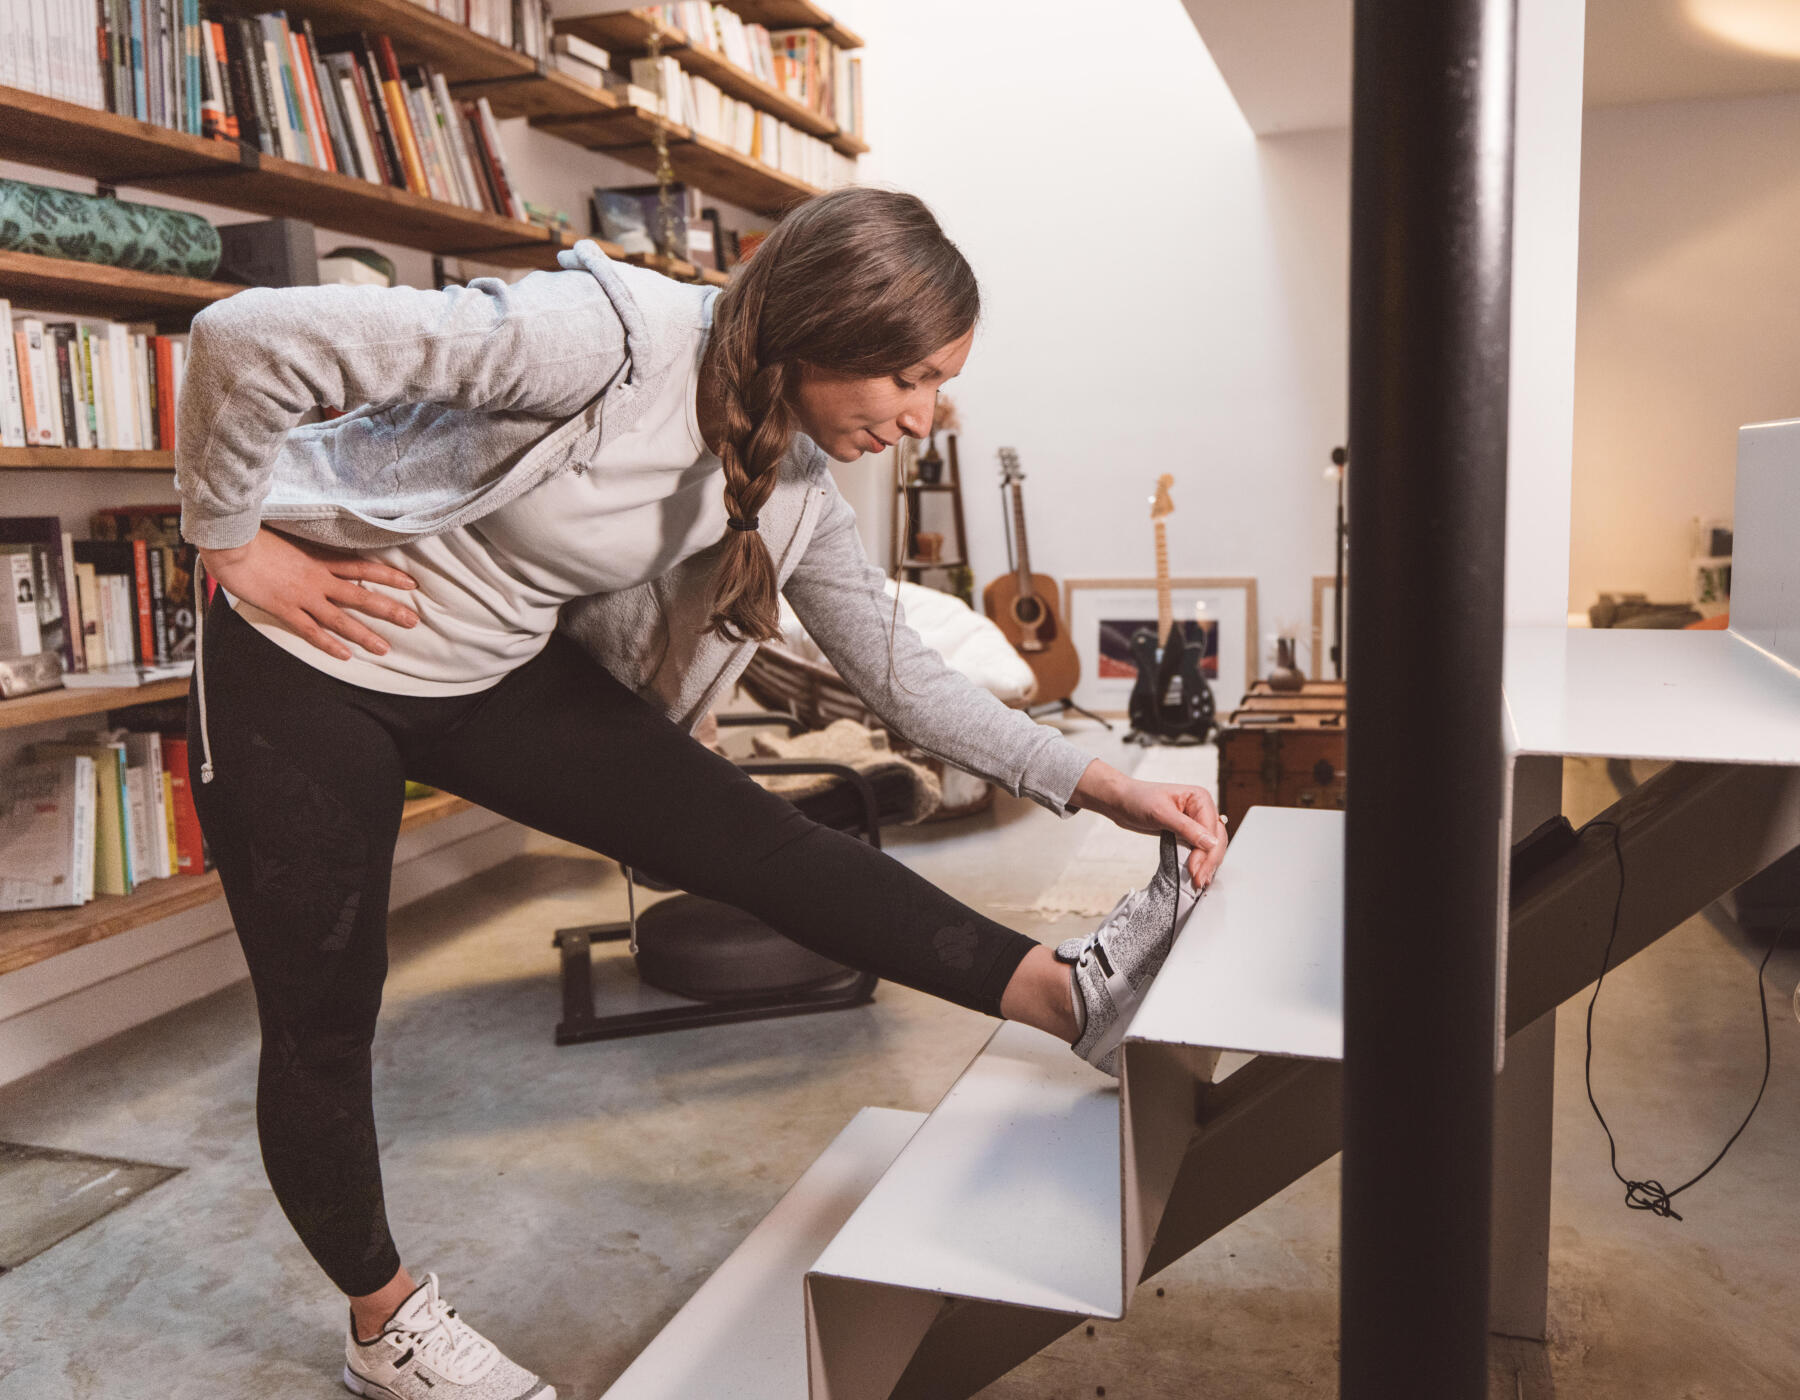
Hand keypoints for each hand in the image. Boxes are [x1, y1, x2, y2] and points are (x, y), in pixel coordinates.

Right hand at [198, 527, 419, 660]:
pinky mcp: (282, 608)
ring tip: (385, 648)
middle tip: (413, 621)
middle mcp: (317, 578)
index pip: (363, 566)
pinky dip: (328, 645)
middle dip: (389, 609)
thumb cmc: (254, 532)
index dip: (389, 575)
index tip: (411, 583)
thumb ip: (307, 542)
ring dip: (364, 634)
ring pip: (341, 619)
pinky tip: (345, 656)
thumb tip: (319, 543)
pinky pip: (310, 631)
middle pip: (361, 596)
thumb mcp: (289, 532)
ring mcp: (301, 595)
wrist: (228, 540)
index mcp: (319, 558)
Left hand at [1070, 759, 1229, 888]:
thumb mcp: (1161, 813)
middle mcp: (1201, 809)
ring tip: (1198, 882)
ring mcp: (1195, 822)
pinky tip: (1196, 874)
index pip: (1211, 829)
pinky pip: (1199, 849)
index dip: (1206, 852)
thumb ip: (1187, 829)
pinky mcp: (1187, 832)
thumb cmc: (1137, 799)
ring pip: (1210, 847)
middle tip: (1198, 881)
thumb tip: (1211, 843)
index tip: (1195, 870)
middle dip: (1208, 862)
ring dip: (1206, 865)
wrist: (1121, 801)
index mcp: (1200, 798)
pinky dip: (1199, 862)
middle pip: (1215, 840)